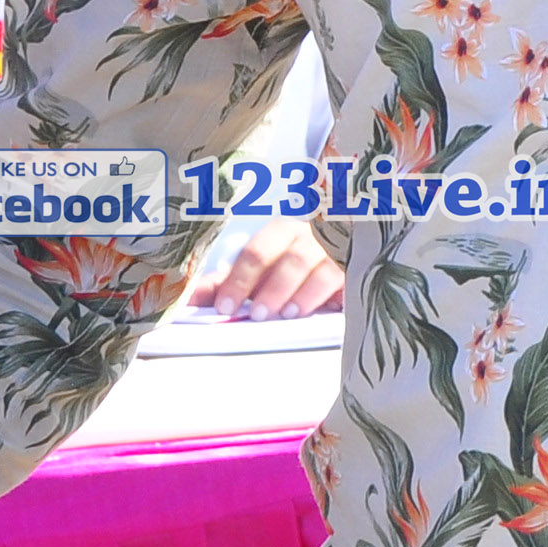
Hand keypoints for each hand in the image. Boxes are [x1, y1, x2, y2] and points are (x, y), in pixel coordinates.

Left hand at [188, 219, 344, 318]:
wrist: (344, 239)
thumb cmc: (292, 259)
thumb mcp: (260, 268)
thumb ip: (226, 282)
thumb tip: (187, 297)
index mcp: (280, 233)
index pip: (256, 252)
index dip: (239, 280)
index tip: (226, 306)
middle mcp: (309, 237)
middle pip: (288, 259)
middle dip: (272, 287)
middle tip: (259, 313)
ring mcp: (337, 251)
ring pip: (321, 268)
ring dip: (304, 293)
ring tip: (289, 313)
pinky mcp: (360, 266)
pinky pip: (351, 278)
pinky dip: (339, 294)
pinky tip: (333, 308)